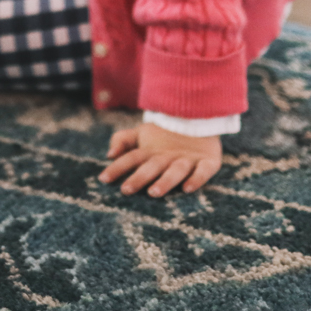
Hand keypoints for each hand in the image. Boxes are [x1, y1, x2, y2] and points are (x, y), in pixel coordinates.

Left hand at [99, 123, 222, 196]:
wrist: (200, 118)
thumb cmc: (165, 135)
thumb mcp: (141, 134)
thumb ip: (123, 141)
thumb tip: (109, 154)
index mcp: (151, 150)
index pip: (131, 157)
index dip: (118, 167)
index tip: (103, 179)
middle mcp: (168, 156)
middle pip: (152, 166)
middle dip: (139, 177)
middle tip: (126, 190)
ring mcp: (188, 159)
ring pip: (176, 170)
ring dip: (165, 181)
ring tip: (154, 192)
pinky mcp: (208, 161)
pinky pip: (204, 170)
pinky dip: (197, 179)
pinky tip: (188, 189)